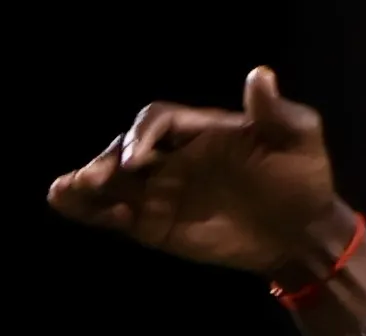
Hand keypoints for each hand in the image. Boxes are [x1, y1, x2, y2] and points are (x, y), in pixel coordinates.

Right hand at [44, 65, 349, 279]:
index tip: (140, 159)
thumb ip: (275, 112)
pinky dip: (98, 215)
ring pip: (114, 184)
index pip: (157, 121)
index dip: (144, 135)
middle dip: (105, 162)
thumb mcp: (299, 138)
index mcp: (199, 130)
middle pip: (125, 150)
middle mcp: (174, 157)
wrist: (303, 231)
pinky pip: (121, 218)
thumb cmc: (302, 177)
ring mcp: (163, 192)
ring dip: (87, 187)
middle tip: (93, 179)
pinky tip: (79, 213)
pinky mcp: (159, 226)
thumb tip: (260, 76)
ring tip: (62, 194)